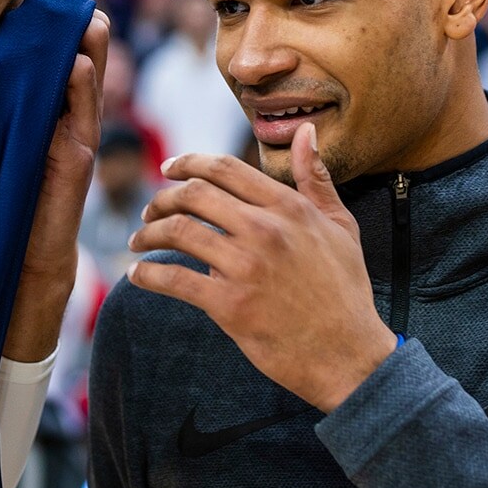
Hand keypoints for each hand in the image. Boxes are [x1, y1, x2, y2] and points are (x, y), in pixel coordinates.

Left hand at [2, 7, 108, 359]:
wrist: (24, 252)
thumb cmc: (6, 194)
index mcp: (51, 105)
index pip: (57, 49)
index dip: (47, 18)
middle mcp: (71, 114)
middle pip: (82, 52)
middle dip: (67, 17)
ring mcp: (80, 133)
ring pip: (91, 75)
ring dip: (84, 41)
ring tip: (74, 9)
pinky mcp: (79, 156)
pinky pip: (85, 114)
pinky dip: (81, 86)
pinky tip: (76, 62)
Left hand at [127, 122, 395, 412]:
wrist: (350, 354)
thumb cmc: (346, 290)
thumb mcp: (341, 225)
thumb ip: (315, 177)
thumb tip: (305, 132)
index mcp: (288, 207)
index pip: (224, 168)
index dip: (188, 163)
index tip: (168, 168)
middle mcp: (265, 229)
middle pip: (193, 195)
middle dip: (161, 198)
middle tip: (148, 210)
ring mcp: (246, 267)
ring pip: (178, 232)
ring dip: (147, 233)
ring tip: (138, 241)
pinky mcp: (230, 305)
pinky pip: (174, 279)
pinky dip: (147, 275)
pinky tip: (137, 276)